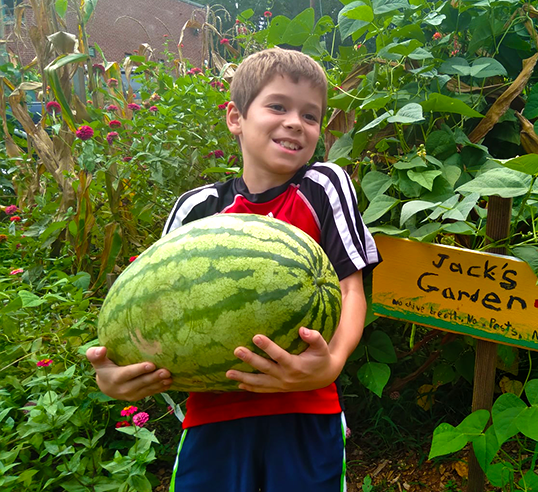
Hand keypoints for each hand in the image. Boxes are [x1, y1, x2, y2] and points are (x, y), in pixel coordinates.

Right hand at [86, 347, 172, 400]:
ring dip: (159, 384)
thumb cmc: (104, 368)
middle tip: (166, 371)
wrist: (106, 387)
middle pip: (140, 383)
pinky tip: (169, 383)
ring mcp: (132, 394)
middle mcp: (123, 389)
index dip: (139, 370)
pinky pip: (150, 393)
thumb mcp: (97, 361)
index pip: (127, 374)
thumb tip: (102, 349)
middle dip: (153, 378)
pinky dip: (160, 389)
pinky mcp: (139, 396)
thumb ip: (95, 354)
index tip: (151, 364)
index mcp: (114, 378)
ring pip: (147, 389)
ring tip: (170, 377)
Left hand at [225, 327, 342, 392]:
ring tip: (228, 373)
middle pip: (265, 368)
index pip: (279, 355)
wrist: (324, 377)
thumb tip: (303, 329)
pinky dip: (250, 388)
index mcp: (296, 365)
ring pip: (260, 382)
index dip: (268, 347)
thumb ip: (315, 338)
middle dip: (250, 360)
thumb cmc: (321, 358)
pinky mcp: (279, 388)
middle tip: (237, 350)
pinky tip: (238, 384)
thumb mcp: (322, 347)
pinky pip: (262, 389)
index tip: (256, 336)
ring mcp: (281, 384)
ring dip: (243, 378)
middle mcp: (286, 377)